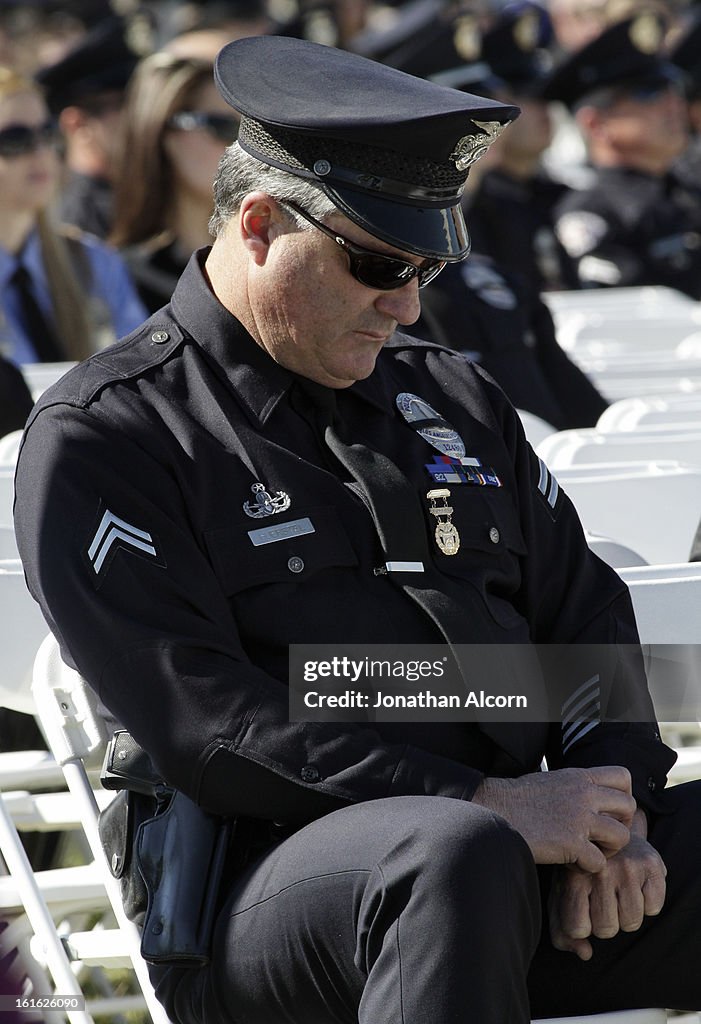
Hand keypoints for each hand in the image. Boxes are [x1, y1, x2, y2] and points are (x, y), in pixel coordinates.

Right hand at [472, 766, 635, 872]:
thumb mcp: (552, 782)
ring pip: (622, 837)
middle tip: (604, 837)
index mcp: (579, 777)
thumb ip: (576, 787)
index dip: (623, 797)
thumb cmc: (519, 800)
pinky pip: (599, 862)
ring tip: (591, 852)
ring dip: (610, 850)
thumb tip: (595, 797)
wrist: (495, 812)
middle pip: (629, 807)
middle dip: (622, 825)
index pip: (623, 777)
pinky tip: (571, 862)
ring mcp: (579, 818)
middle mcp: (583, 794)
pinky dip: (588, 867)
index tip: (610, 812)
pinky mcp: (571, 843)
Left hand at [548, 811, 666, 960]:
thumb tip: (585, 953)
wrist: (607, 834)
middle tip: (602, 901)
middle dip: (605, 923)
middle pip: (606, 929)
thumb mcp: (563, 898)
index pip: (578, 929)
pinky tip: (636, 886)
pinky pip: (653, 908)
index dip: (582, 927)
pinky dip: (647, 903)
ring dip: (626, 916)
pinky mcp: (651, 865)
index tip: (582, 911)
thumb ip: (562, 933)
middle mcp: (600, 870)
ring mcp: (627, 866)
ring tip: (619, 893)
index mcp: (573, 877)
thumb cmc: (581, 874)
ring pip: (631, 922)